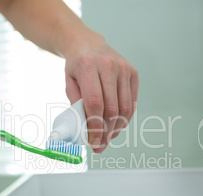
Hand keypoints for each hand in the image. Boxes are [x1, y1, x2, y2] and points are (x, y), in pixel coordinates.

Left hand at [64, 33, 138, 153]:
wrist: (87, 43)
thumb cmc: (76, 67)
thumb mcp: (69, 83)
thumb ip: (77, 106)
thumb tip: (88, 133)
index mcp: (88, 66)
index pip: (95, 104)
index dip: (95, 127)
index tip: (93, 143)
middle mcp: (109, 65)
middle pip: (111, 109)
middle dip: (106, 132)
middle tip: (100, 145)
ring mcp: (124, 68)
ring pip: (124, 108)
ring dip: (117, 128)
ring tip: (108, 137)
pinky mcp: (133, 73)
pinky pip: (131, 102)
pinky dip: (125, 118)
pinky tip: (116, 125)